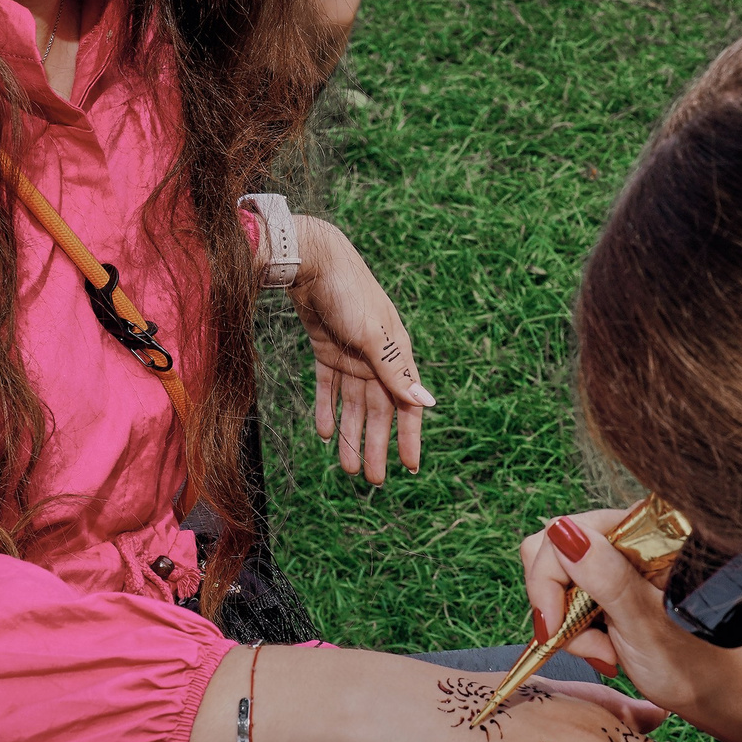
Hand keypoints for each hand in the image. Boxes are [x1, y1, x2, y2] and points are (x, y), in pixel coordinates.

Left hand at [290, 215, 431, 483]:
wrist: (313, 261)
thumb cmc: (349, 293)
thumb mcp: (373, 336)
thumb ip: (396, 373)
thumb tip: (428, 403)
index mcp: (396, 354)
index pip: (406, 404)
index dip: (409, 436)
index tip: (410, 468)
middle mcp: (376, 357)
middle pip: (378, 410)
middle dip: (376, 445)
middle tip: (372, 480)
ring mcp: (352, 354)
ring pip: (353, 404)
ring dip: (351, 434)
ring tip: (347, 467)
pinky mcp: (327, 348)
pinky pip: (329, 386)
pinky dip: (327, 408)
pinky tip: (323, 432)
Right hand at [520, 506, 741, 717]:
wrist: (709, 690)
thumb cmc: (692, 661)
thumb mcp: (644, 622)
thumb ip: (606, 577)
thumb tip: (563, 533)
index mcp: (641, 532)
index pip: (564, 532)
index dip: (549, 579)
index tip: (554, 626)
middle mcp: (623, 538)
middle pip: (552, 553)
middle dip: (558, 605)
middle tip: (593, 646)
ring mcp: (612, 564)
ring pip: (554, 581)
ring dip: (569, 626)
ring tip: (606, 653)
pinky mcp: (605, 589)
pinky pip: (564, 601)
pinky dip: (575, 632)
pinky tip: (606, 651)